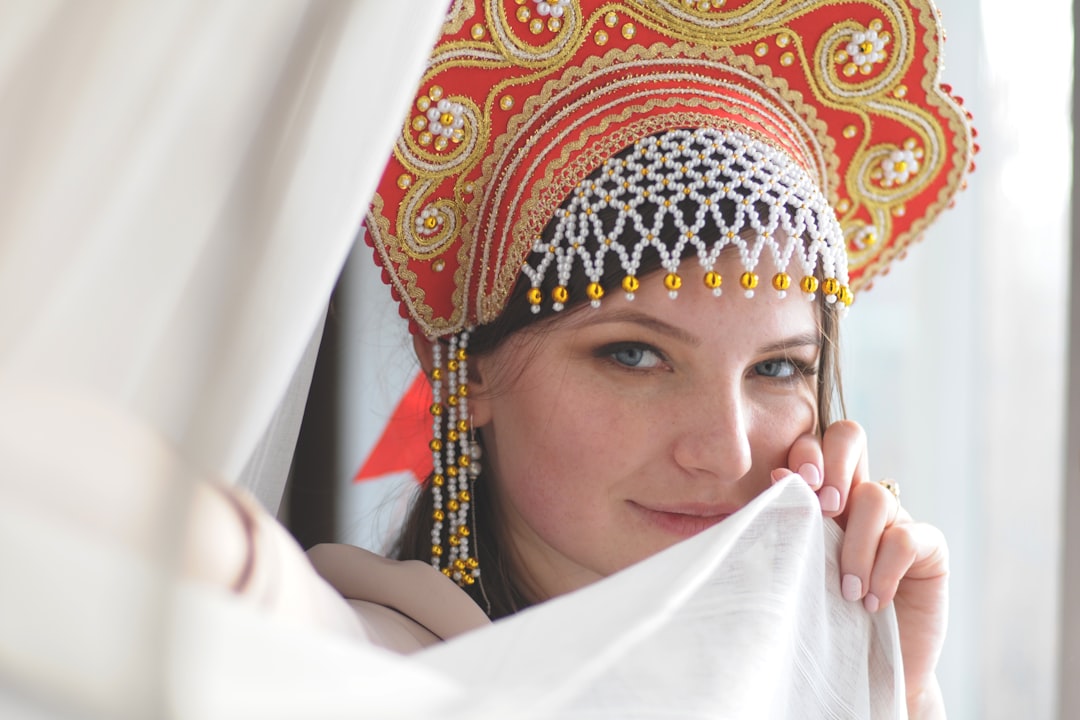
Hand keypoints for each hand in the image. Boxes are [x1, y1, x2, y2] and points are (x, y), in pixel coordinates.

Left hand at [772, 421, 948, 717]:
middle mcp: (857, 499)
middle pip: (850, 438)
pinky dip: (884, 570)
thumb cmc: (820, 618)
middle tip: (824, 507)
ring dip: (854, 545)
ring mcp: (895, 519)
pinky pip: (906, 538)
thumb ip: (789, 523)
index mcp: (820, 496)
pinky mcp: (929, 549)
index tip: (786, 484)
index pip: (814, 445)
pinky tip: (873, 601)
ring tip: (845, 589)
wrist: (864, 671)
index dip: (804, 453)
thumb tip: (776, 477)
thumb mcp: (796, 567)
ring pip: (874, 497)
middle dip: (834, 463)